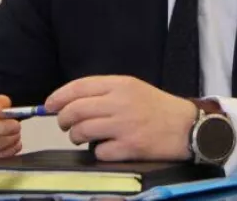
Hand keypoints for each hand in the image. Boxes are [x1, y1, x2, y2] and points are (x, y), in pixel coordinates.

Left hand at [44, 76, 196, 161]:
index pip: (79, 87)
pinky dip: (98, 152)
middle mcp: (120, 102)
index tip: (49, 105)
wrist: (187, 127)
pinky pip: (99, 151)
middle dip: (63, 120)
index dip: (59, 97)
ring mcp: (124, 125)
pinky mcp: (130, 147)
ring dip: (76, 136)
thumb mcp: (134, 88)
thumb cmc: (158, 108)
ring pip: (82, 131)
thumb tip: (71, 102)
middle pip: (76, 110)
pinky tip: (106, 148)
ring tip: (81, 137)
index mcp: (120, 84)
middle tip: (64, 125)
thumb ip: (105, 92)